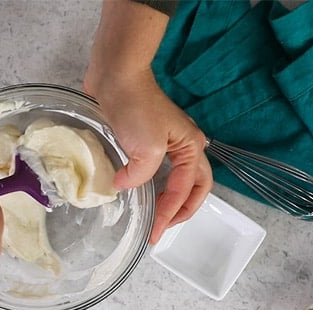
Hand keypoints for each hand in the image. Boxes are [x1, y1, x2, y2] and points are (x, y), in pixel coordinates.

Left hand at [88, 73, 212, 244]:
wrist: (117, 75)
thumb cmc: (136, 106)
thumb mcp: (146, 150)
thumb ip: (140, 176)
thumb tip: (124, 186)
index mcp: (192, 148)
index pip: (186, 190)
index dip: (170, 213)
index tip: (155, 231)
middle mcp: (186, 146)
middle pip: (196, 187)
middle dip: (182, 210)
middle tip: (165, 227)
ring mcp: (168, 141)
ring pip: (179, 178)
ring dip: (171, 198)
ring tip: (157, 215)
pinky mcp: (148, 137)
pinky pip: (158, 168)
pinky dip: (154, 184)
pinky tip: (139, 190)